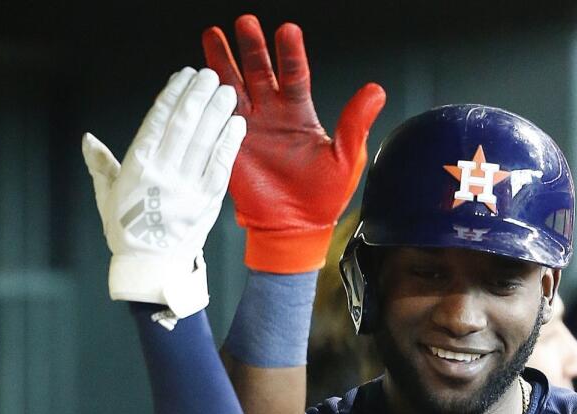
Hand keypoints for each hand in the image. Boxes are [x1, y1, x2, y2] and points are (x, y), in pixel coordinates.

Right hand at [82, 68, 244, 318]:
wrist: (152, 267)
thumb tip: (88, 138)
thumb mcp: (107, 196)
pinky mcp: (208, 200)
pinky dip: (229, 142)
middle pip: (183, 125)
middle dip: (197, 96)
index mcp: (136, 167)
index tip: (184, 76)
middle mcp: (162, 173)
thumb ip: (101, 164)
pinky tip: (237, 123)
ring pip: (203, 140)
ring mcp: (186, 186)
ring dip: (217, 112)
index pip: (156, 121)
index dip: (172, 95)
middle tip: (210, 75)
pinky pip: (220, 165)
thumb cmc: (127, 231)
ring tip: (227, 91)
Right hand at [202, 15, 386, 273]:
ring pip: (233, 87)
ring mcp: (248, 129)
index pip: (295, 74)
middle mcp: (272, 115)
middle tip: (245, 22)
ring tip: (213, 33)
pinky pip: (216, 117)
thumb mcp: (345, 158)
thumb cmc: (323, 197)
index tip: (287, 30)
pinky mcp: (229, 146)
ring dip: (222, 62)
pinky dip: (208, 97)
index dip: (290, 53)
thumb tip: (377, 89)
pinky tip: (199, 76)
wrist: (294, 229)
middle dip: (251, 47)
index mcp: (299, 114)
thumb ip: (355, 122)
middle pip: (259, 72)